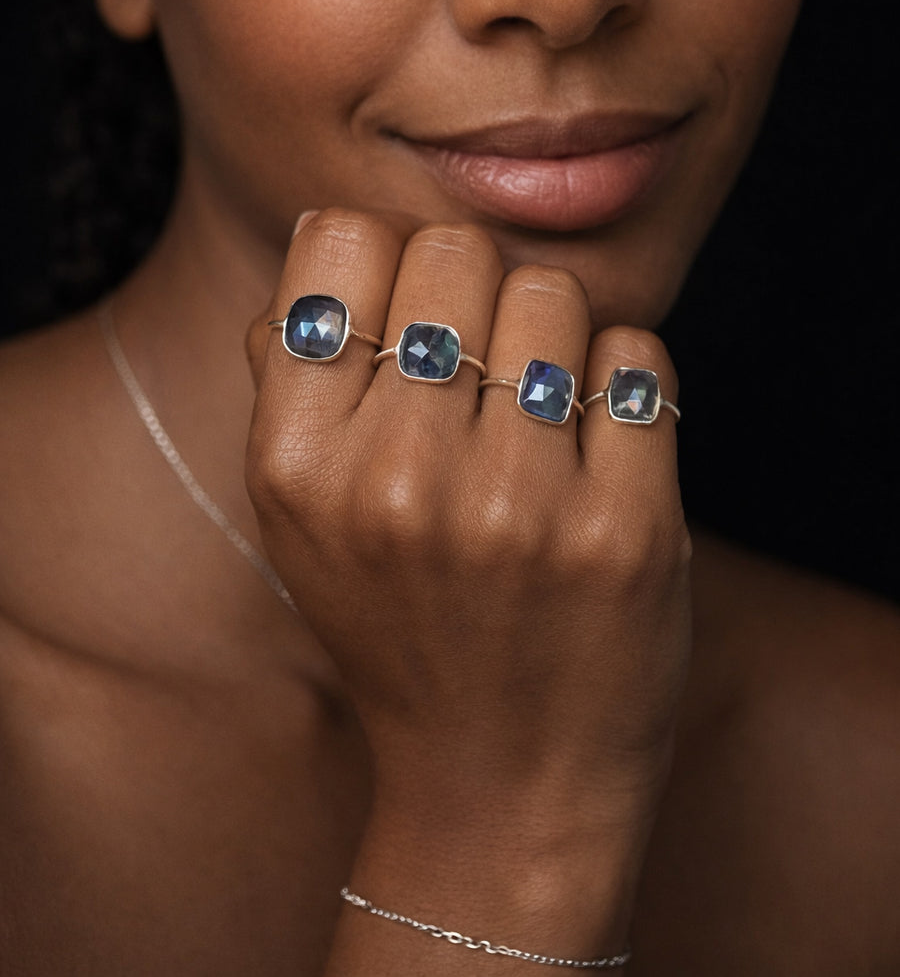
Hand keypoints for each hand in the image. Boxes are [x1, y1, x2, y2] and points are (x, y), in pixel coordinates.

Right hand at [245, 209, 689, 948]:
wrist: (504, 781)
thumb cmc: (403, 622)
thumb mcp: (301, 519)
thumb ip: (292, 375)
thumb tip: (328, 231)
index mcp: (297, 465)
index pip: (341, 241)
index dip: (383, 261)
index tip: (410, 312)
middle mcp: (397, 481)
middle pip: (457, 250)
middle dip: (477, 292)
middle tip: (484, 371)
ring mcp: (515, 507)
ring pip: (553, 292)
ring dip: (556, 336)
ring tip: (540, 418)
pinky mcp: (626, 529)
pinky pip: (637, 354)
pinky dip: (624, 384)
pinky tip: (598, 450)